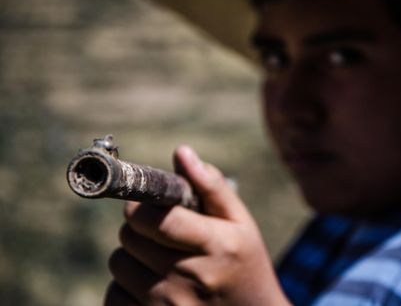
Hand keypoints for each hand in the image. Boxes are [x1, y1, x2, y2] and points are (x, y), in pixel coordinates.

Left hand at [104, 145, 290, 305]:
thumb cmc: (245, 264)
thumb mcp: (241, 223)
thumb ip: (212, 186)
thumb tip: (181, 152)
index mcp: (216, 245)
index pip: (157, 219)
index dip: (141, 207)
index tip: (144, 205)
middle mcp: (191, 277)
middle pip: (130, 238)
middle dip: (138, 227)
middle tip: (157, 231)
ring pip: (118, 265)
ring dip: (131, 256)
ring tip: (157, 259)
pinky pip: (113, 296)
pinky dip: (125, 287)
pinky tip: (150, 285)